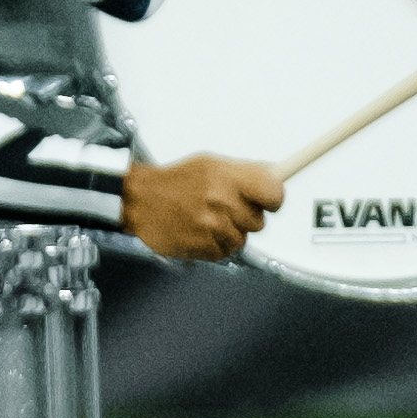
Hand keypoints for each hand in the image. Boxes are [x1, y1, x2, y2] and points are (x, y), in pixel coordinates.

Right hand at [122, 153, 279, 262]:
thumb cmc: (175, 182)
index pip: (274, 193)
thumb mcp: (210, 164)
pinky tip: (199, 232)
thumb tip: (276, 175)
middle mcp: (220, 199)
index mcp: (226, 175)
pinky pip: (224, 252)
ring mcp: (211, 225)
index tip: (268, 201)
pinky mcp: (202, 246)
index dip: (273, 199)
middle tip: (223, 208)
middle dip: (244, 217)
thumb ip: (244, 173)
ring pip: (242, 240)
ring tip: (207, 220)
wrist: (140, 200)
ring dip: (228, 234)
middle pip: (259, 221)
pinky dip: (214, 246)